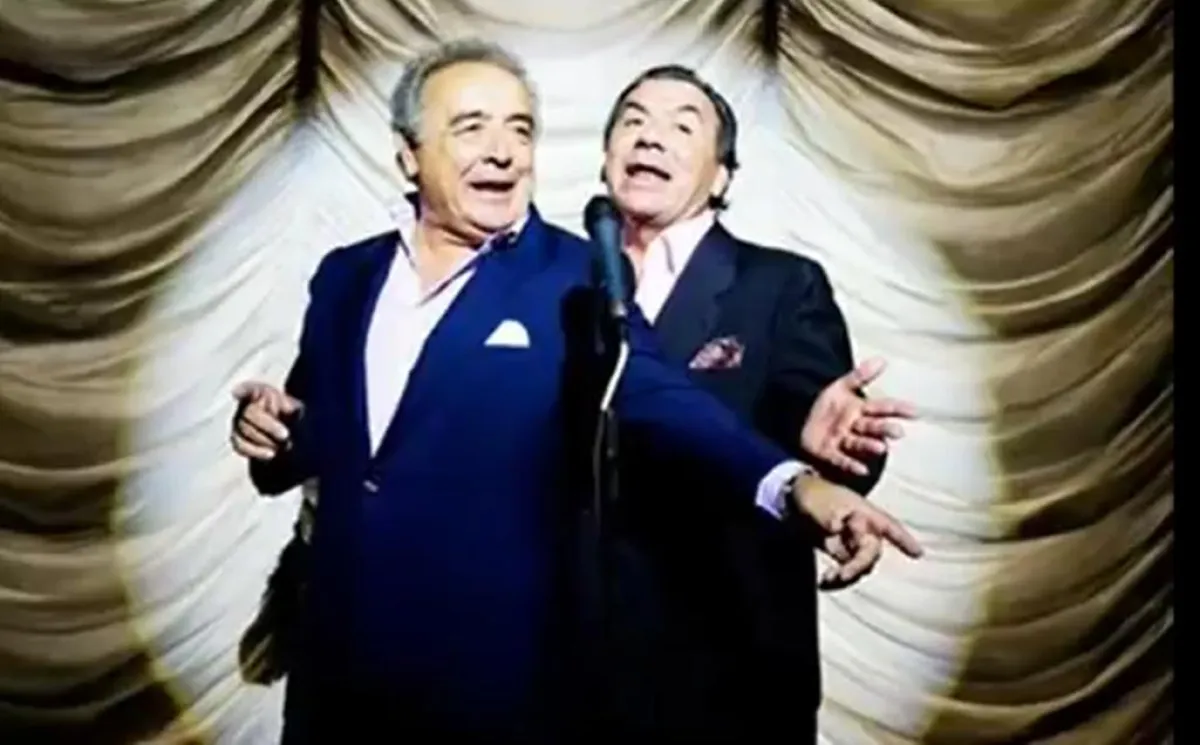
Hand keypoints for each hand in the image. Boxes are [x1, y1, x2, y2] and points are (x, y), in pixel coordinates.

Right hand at [230, 381, 302, 460]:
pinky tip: (271, 454)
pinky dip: (256, 451)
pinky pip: (240, 445)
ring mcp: (237, 422)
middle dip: (269, 426)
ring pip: (244, 431)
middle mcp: (244, 406)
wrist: (287, 433)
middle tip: (286, 435)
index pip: (248, 388)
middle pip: (250, 414)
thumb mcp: (295, 407)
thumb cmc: (291, 414)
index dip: (242, 390)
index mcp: (258, 392)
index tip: (237, 392)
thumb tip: (288, 410)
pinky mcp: (236, 438)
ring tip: (283, 446)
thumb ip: (290, 407)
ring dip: (265, 441)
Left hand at [790, 471, 922, 589]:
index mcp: (865, 513)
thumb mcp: (822, 505)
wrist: (797, 499)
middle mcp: (864, 528)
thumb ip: (831, 517)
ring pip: (861, 565)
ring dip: (847, 575)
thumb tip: (836, 528)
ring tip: (828, 579)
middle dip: (859, 566)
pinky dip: (838, 577)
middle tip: (841, 575)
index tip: (918, 554)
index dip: (904, 539)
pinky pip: (847, 568)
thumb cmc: (815, 495)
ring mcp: (854, 541)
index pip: (889, 526)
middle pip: (872, 552)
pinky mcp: (842, 551)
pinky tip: (825, 582)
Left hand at [801, 357, 915, 476]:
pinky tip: (861, 470)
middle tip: (898, 432)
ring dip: (871, 446)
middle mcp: (855, 427)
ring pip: (860, 443)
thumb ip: (861, 375)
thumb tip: (882, 360)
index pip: (882, 408)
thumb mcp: (841, 387)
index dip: (898, 409)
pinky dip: (851, 465)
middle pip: (873, 427)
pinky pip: (841, 459)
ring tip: (882, 448)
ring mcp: (843, 441)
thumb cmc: (828, 407)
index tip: (915, 412)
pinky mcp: (829, 453)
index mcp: (860, 410)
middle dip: (885, 429)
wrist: (801, 419)